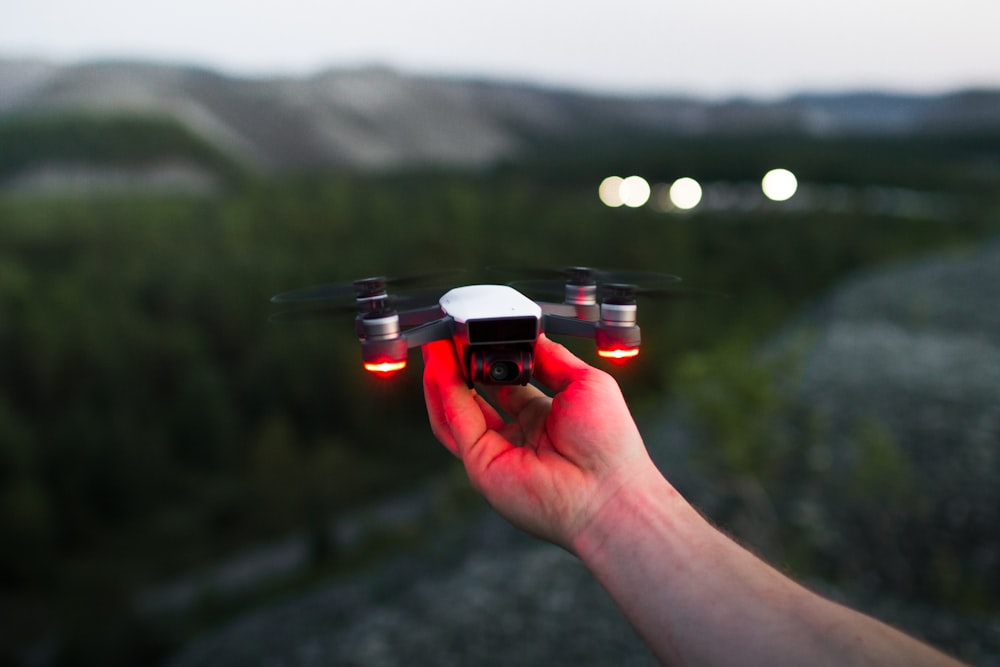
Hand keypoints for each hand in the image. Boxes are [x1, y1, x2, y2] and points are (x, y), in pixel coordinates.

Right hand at [422, 334, 657, 550]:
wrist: (608, 491)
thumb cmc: (609, 444)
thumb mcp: (586, 383)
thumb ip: (553, 358)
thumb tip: (530, 334)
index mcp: (544, 417)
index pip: (506, 381)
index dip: (491, 356)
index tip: (480, 331)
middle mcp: (517, 435)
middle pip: (476, 394)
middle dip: (461, 362)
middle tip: (451, 331)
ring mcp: (496, 451)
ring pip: (457, 409)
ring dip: (443, 375)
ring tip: (437, 343)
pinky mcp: (480, 464)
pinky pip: (456, 422)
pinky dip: (444, 392)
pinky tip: (440, 364)